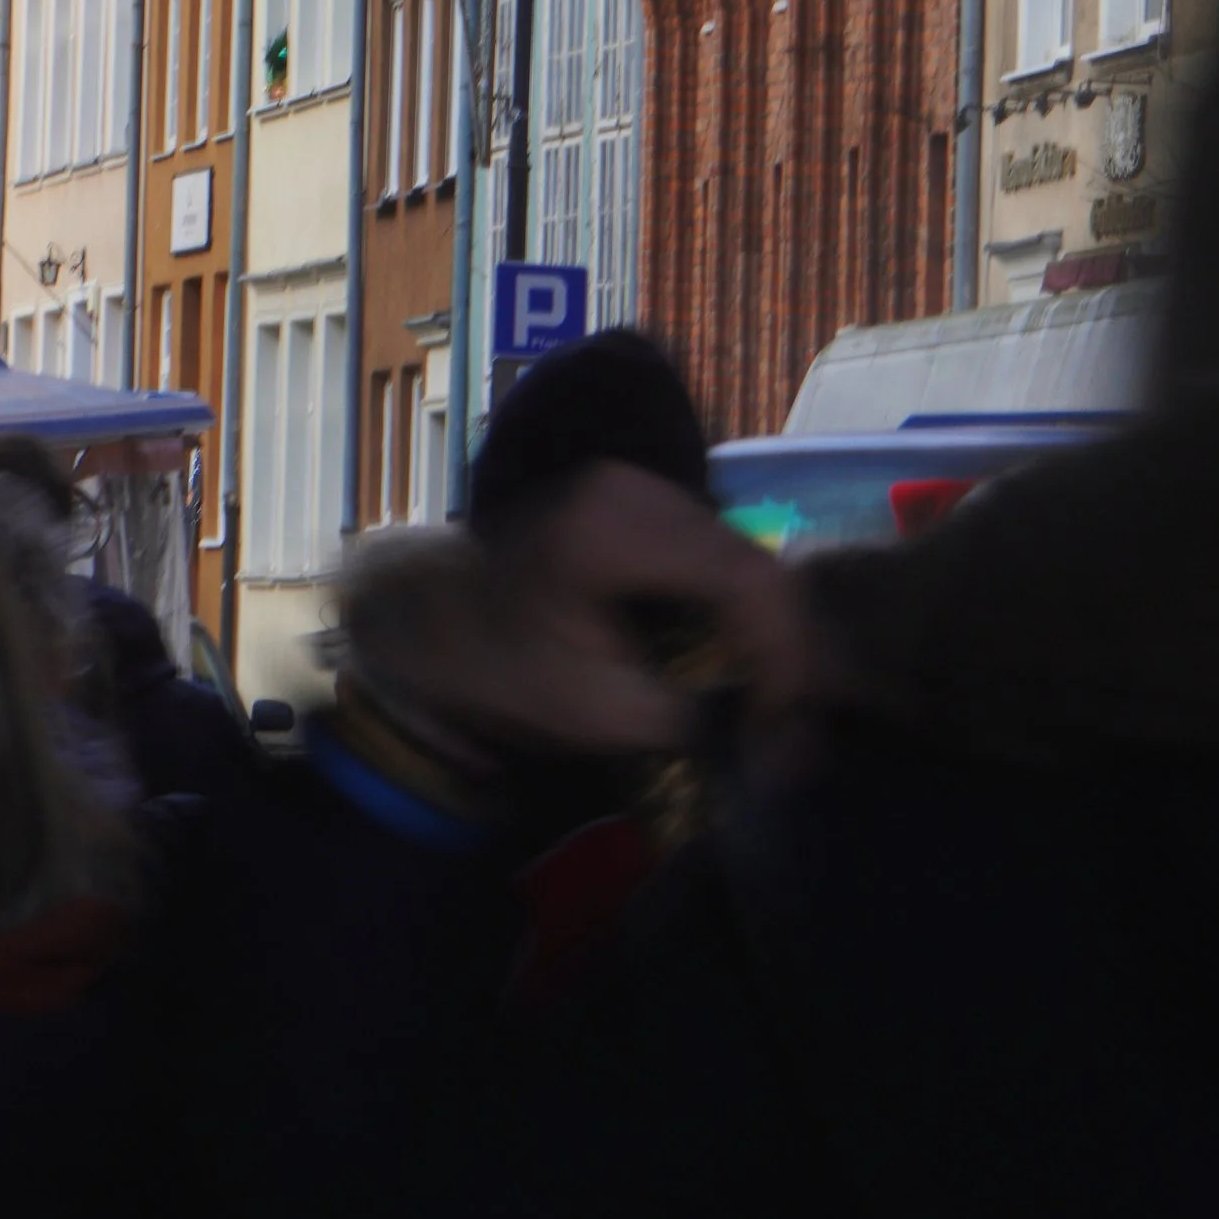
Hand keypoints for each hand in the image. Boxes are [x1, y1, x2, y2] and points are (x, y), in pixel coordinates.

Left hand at [336, 464, 818, 766]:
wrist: (427, 625)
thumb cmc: (498, 671)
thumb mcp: (597, 714)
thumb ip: (695, 714)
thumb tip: (776, 731)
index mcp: (614, 527)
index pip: (745, 579)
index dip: (787, 658)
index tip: (788, 730)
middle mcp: (634, 487)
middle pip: (753, 564)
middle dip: (785, 651)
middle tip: (791, 730)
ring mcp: (636, 487)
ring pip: (742, 558)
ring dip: (767, 633)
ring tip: (773, 706)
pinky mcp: (637, 505)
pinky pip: (712, 555)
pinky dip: (736, 612)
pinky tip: (740, 665)